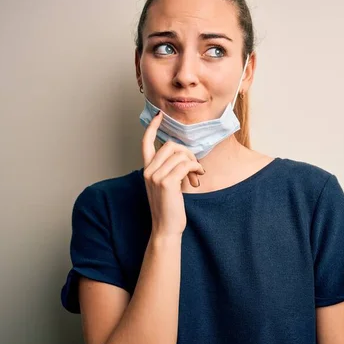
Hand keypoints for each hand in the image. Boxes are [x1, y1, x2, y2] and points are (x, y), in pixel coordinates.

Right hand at [142, 112, 204, 236]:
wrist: (166, 228)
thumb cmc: (170, 208)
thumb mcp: (167, 186)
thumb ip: (171, 170)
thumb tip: (186, 157)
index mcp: (147, 170)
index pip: (146, 143)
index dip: (153, 127)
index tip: (159, 115)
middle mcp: (148, 171)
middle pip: (170, 145)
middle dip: (187, 152)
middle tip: (194, 167)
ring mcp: (156, 176)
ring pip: (180, 154)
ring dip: (194, 162)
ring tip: (197, 175)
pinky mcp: (166, 182)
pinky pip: (186, 164)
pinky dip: (196, 168)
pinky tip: (198, 177)